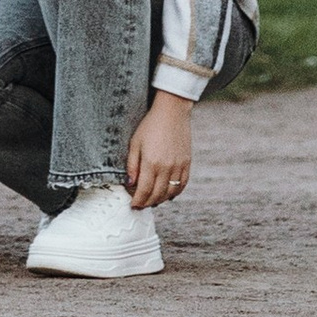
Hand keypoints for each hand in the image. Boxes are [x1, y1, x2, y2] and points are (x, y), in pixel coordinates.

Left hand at [124, 90, 195, 211]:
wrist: (172, 111)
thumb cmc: (150, 125)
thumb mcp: (135, 143)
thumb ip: (132, 165)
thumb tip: (130, 185)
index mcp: (151, 163)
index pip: (144, 191)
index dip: (138, 201)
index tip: (132, 205)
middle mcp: (166, 167)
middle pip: (157, 195)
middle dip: (147, 203)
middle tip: (141, 205)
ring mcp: (179, 166)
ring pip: (170, 193)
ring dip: (160, 200)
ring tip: (152, 201)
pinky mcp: (187, 163)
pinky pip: (182, 185)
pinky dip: (174, 193)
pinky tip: (167, 194)